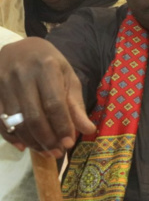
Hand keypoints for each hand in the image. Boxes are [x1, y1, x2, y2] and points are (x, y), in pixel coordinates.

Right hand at [0, 38, 94, 157]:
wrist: (19, 47)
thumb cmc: (49, 63)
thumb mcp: (67, 77)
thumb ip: (75, 104)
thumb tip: (88, 130)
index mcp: (46, 67)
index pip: (54, 104)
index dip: (62, 127)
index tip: (69, 143)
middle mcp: (21, 74)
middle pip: (33, 115)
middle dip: (47, 139)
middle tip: (57, 152)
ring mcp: (2, 82)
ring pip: (16, 120)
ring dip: (31, 141)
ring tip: (45, 151)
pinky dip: (10, 136)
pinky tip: (23, 145)